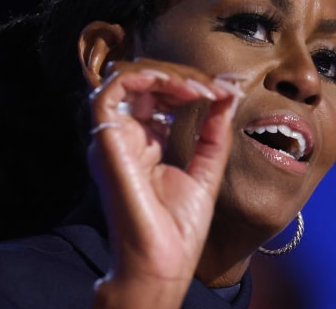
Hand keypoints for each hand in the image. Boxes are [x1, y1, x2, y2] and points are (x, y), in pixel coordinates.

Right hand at [86, 59, 244, 308]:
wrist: (164, 262)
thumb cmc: (178, 227)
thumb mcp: (206, 168)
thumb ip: (214, 131)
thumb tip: (228, 94)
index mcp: (143, 142)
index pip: (159, 93)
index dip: (191, 84)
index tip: (226, 92)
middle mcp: (124, 136)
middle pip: (145, 81)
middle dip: (185, 76)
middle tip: (217, 88)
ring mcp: (113, 138)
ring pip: (128, 77)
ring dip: (168, 74)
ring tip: (200, 88)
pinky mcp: (107, 141)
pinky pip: (111, 90)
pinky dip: (145, 77)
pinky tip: (178, 88)